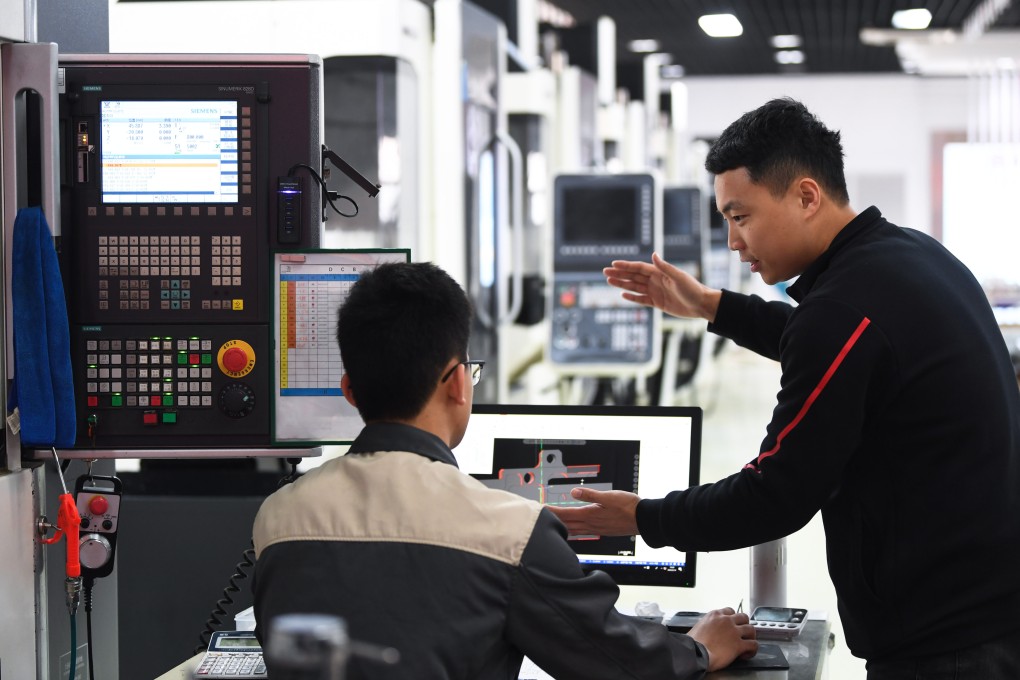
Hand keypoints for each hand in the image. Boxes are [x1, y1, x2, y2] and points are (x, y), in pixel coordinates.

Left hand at [545, 487, 639, 536]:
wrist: (643, 519)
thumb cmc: (628, 506)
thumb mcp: (608, 496)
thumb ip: (589, 494)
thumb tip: (573, 492)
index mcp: (590, 514)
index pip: (566, 514)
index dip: (551, 512)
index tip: (540, 510)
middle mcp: (591, 524)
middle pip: (566, 523)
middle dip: (552, 520)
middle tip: (540, 518)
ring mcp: (596, 529)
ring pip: (573, 529)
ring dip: (561, 527)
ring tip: (551, 526)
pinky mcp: (602, 530)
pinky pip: (582, 532)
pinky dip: (573, 531)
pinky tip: (572, 531)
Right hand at [603, 253, 720, 322]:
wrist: (701, 305)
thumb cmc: (693, 289)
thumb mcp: (679, 277)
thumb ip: (665, 267)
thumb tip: (653, 255)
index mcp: (660, 272)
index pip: (639, 268)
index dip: (626, 266)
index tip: (613, 264)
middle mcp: (655, 280)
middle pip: (633, 276)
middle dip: (619, 274)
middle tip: (605, 272)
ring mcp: (655, 291)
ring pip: (634, 287)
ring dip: (622, 284)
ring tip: (609, 282)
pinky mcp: (657, 303)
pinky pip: (641, 299)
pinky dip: (632, 297)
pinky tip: (622, 294)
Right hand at [688, 608, 758, 671]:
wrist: (694, 653)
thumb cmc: (692, 643)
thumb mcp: (697, 627)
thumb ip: (707, 626)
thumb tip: (707, 632)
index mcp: (715, 615)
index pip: (730, 611)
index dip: (733, 619)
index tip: (732, 625)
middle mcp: (726, 621)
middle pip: (744, 617)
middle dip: (744, 625)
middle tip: (742, 634)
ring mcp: (734, 632)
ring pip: (751, 629)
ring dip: (750, 637)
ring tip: (747, 644)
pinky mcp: (739, 645)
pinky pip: (753, 644)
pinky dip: (752, 650)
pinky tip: (746, 654)